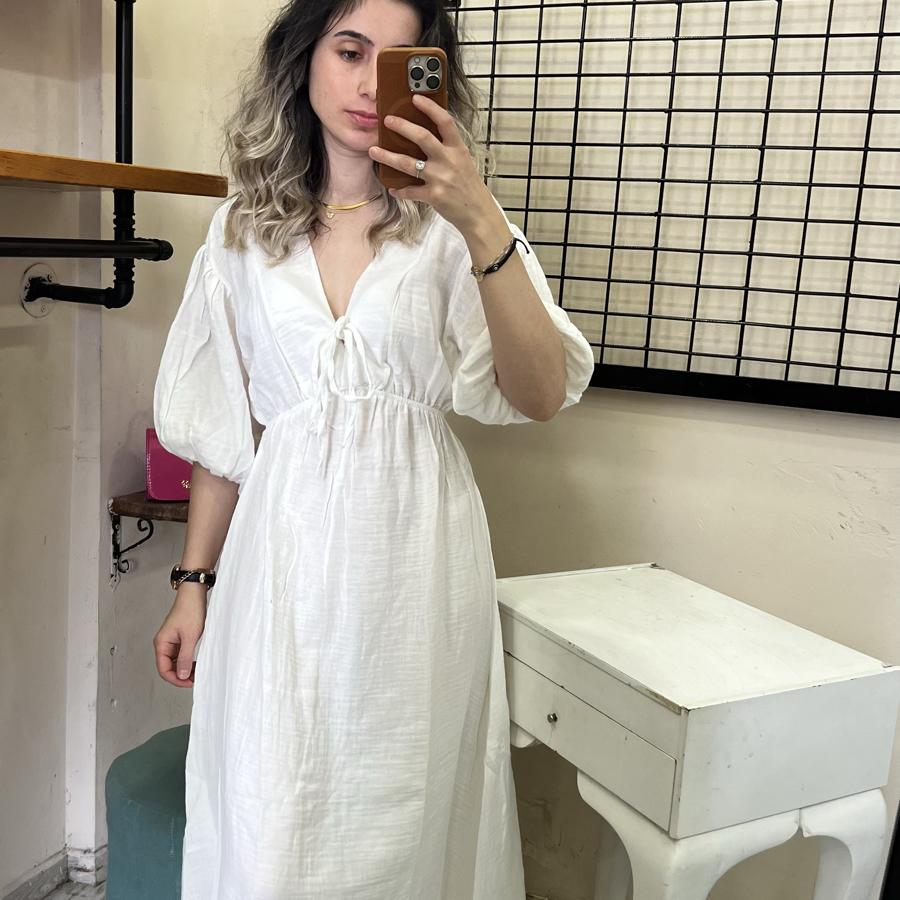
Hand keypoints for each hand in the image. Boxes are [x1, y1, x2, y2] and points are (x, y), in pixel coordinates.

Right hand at [153, 585, 207, 686]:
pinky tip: (196, 662)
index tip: (188, 682)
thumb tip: (182, 675)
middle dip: (181, 675)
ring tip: (196, 672)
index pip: (164, 669)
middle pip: (168, 667)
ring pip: (175, 662)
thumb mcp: (190, 637)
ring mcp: (171, 641)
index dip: (176, 679)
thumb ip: (185, 657)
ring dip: (185, 668)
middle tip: (194, 679)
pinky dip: (187, 660)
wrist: (194, 594)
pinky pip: (181, 654)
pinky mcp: (179, 638)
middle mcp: (164, 643)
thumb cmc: (190, 609)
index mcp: (162, 643)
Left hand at [368, 93, 494, 232]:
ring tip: (373, 150)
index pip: (445, 121)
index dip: (430, 108)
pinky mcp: (433, 196)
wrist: (478, 213)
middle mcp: (449, 161)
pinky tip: (393, 189)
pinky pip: (410, 191)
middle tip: (387, 121)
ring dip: (387, 156)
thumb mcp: (463, 162)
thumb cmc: (468, 186)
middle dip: (402, 126)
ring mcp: (440, 178)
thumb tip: (423, 137)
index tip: (415, 98)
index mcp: (457, 149)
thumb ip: (447, 149)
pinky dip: (399, 190)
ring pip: (408, 163)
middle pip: (422, 137)